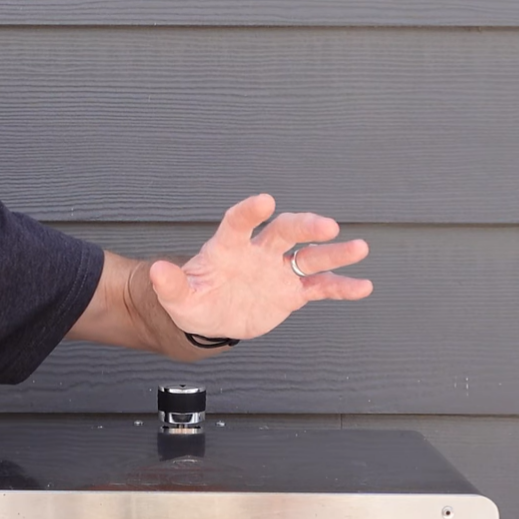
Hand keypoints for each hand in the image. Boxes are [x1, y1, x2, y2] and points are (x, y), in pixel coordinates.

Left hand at [150, 193, 370, 340]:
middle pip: (285, 231)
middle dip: (305, 226)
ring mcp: (278, 270)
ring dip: (333, 252)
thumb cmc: (192, 299)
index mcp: (229, 247)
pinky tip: (362, 286)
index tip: (264, 201)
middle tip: (326, 226)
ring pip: (309, 255)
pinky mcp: (291, 291)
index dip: (250, 211)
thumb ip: (170, 284)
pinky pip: (319, 286)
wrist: (210, 317)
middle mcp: (258, 252)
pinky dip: (340, 287)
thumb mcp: (176, 297)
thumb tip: (156, 271)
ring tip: (358, 248)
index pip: (239, 222)